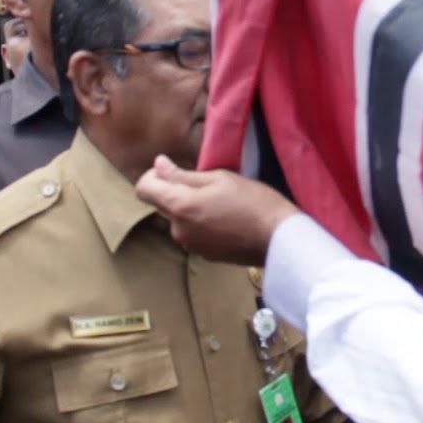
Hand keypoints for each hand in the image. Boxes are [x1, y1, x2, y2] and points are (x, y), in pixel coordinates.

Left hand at [134, 156, 299, 265]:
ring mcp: (191, 246)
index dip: (154, 176)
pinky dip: (203, 225)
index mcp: (179, 206)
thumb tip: (158, 165)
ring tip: (222, 204)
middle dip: (177, 193)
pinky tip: (228, 221)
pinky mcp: (205, 256)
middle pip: (162, 205)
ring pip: (179, 220)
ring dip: (191, 210)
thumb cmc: (253, 201)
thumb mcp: (220, 178)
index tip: (174, 170)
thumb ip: (183, 175)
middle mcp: (178, 230)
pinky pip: (194, 234)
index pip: (144, 189)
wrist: (279, 239)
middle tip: (209, 186)